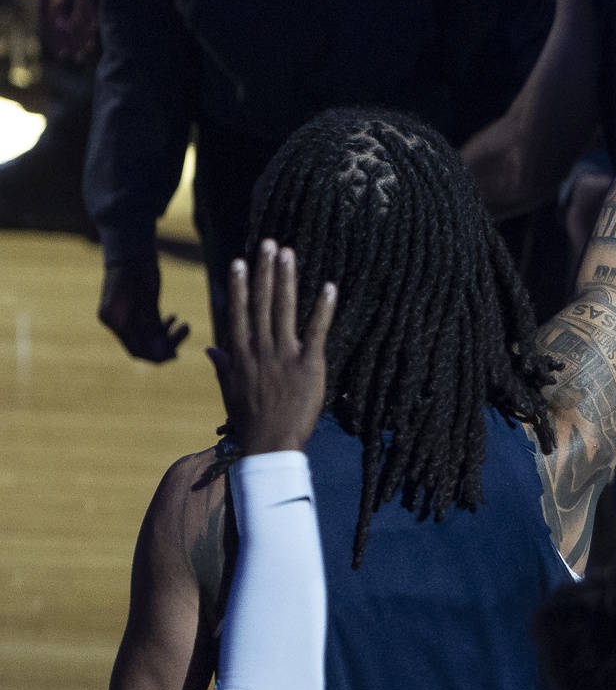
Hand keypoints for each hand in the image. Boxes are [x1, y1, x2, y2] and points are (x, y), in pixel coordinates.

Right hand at [99, 254, 188, 361]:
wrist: (132, 248)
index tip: (176, 351)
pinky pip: (151, 328)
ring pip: (149, 338)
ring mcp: (126, 316)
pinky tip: (175, 318)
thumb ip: (150, 324)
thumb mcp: (147, 298)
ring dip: (168, 336)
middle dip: (165, 344)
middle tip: (184, 330)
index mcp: (113, 321)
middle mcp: (117, 321)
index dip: (157, 355)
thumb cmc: (138, 269)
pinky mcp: (137, 310)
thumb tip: (158, 353)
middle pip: (144, 346)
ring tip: (184, 324)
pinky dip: (163, 328)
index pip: (136, 350)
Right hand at [206, 241, 336, 454]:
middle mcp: (260, 350)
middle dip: (264, 271)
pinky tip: (329, 286)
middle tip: (269, 243)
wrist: (270, 445)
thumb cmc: (251, 421)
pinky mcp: (308, 364)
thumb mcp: (230, 391)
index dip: (240, 286)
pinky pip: (317, 330)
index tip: (240, 261)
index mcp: (241, 355)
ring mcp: (284, 355)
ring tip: (288, 253)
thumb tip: (211, 349)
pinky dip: (323, 308)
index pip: (239, 312)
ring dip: (286, 279)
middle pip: (261, 303)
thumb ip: (223, 366)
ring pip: (284, 309)